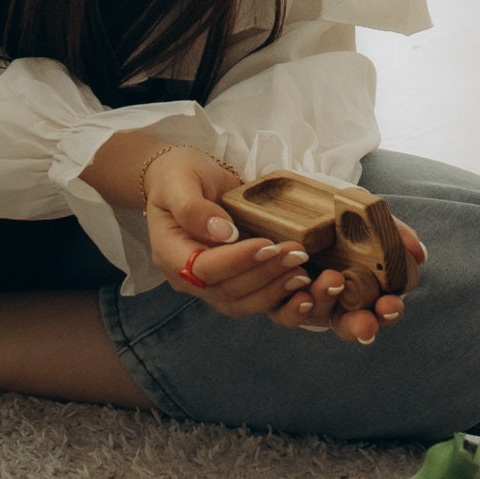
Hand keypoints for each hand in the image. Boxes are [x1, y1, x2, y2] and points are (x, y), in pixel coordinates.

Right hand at [134, 147, 425, 348]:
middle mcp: (191, 279)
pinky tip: (307, 286)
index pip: (204, 269)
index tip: (267, 243)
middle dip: (267, 275)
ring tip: (306, 272)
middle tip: (297, 253)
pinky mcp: (238, 281)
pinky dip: (282, 296)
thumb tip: (222, 232)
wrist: (182, 179)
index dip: (237, 261)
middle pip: (230, 291)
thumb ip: (194, 207)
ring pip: (247, 302)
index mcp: (172, 255)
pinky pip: (258, 299)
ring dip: (278, 289)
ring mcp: (215, 284)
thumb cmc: (178, 176)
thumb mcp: (179, 181)